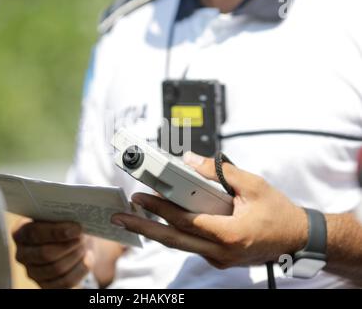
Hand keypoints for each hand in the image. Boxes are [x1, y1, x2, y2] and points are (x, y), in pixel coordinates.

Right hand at [12, 220, 93, 287]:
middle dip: (68, 245)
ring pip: (56, 268)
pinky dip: (81, 269)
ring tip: (84, 246)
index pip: (33, 233)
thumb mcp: (62, 216)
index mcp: (21, 232)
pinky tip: (88, 258)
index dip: (55, 232)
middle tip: (82, 238)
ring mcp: (33, 272)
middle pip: (45, 253)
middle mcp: (23, 254)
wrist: (76, 242)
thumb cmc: (66, 225)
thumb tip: (76, 220)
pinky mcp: (46, 285)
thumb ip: (63, 216)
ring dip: (75, 256)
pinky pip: (66, 281)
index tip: (77, 228)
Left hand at [111, 152, 308, 268]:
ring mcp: (219, 258)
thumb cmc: (279, 212)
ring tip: (132, 218)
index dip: (160, 208)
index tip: (139, 196)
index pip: (186, 221)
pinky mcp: (219, 258)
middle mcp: (222, 252)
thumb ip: (220, 172)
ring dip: (156, 230)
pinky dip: (175, 232)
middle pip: (174, 240)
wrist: (297, 238)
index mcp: (231, 235)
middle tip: (120, 219)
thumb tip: (191, 159)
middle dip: (144, 228)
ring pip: (181, 244)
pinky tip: (161, 221)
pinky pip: (191, 245)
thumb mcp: (254, 185)